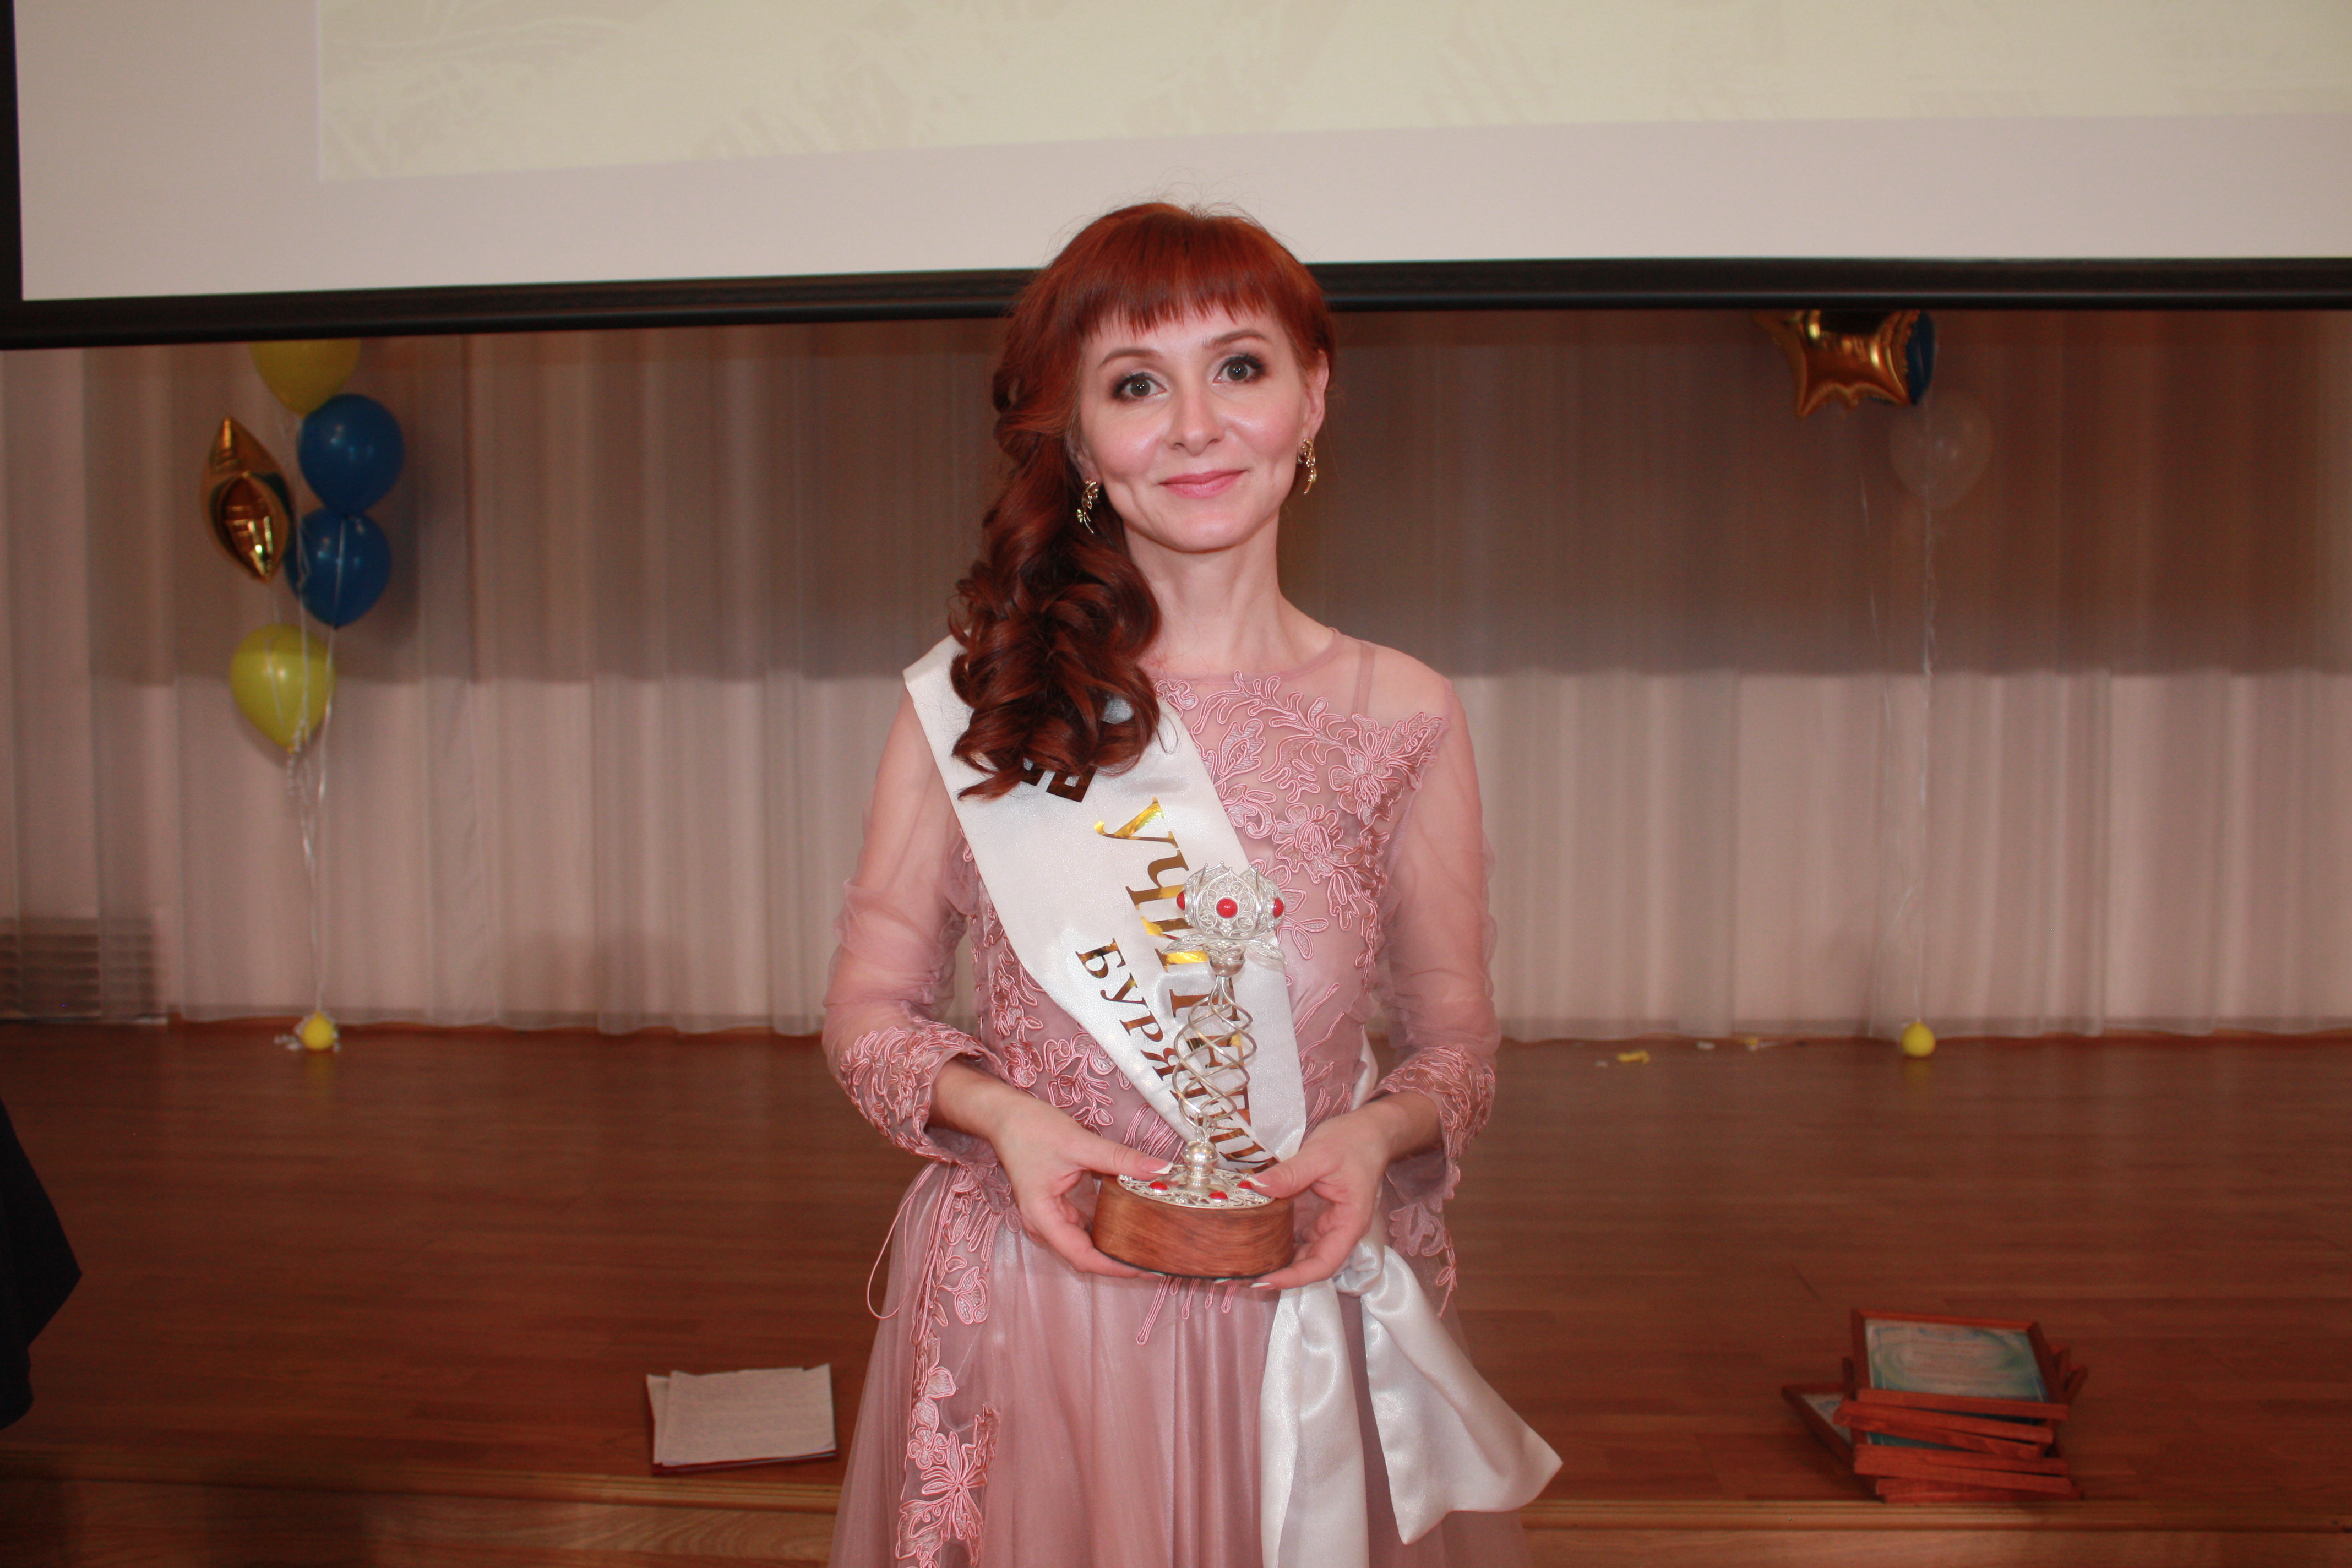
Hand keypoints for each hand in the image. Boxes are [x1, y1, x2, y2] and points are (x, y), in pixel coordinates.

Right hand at [930, 1061, 1165, 1278]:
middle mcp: (1044, 1225)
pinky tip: (1132, 1220)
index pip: (1083, 1256)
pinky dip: (1108, 1226)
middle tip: (1157, 1258)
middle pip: (1086, 1255)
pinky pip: (1086, 1226)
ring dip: (1115, 1244)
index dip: (1116, 1267)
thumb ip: (1120, 1158)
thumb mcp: (1079, 1142)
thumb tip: (1160, 1169)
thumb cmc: (1032, 1130)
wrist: (1006, 1117)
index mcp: (1043, 1217)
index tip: (1147, 1268)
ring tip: (1150, 1244)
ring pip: (1087, 1242)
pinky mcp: (1058, 1207)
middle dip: (1120, 1260)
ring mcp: (1051, 1218)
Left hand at [1246, 1091, 1439, 1291]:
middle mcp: (1339, 1229)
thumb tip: (1255, 1187)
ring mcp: (1326, 1222)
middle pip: (1310, 1263)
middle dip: (1280, 1272)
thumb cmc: (1353, 1142)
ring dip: (1277, 1256)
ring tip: (1244, 1260)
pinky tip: (1254, 1234)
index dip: (1295, 1277)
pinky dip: (1276, 1235)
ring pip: (1301, 1250)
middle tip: (1244, 1275)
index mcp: (1349, 1223)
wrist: (1368, 1130)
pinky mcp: (1315, 1213)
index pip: (1323, 1264)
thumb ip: (1289, 1174)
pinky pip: (1296, 1231)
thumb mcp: (1320, 1154)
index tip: (1265, 1281)